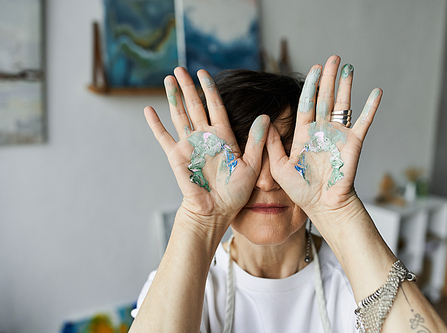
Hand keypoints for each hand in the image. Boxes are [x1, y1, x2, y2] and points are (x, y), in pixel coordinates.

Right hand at [144, 68, 269, 231]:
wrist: (215, 211)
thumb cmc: (236, 193)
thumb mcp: (252, 166)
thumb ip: (256, 142)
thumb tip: (265, 117)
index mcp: (223, 137)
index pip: (216, 106)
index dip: (210, 89)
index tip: (204, 73)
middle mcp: (205, 137)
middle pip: (195, 105)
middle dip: (188, 87)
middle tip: (180, 68)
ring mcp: (189, 145)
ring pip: (179, 115)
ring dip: (173, 97)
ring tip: (168, 79)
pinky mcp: (176, 156)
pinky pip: (164, 136)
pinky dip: (156, 124)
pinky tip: (148, 110)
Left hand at [266, 55, 381, 217]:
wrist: (323, 206)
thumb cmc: (302, 190)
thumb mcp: (280, 168)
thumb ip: (272, 145)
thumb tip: (263, 122)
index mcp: (304, 134)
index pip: (307, 104)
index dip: (310, 87)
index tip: (314, 69)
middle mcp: (322, 131)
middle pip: (325, 99)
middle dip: (329, 78)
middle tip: (332, 58)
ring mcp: (339, 136)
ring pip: (343, 105)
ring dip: (346, 86)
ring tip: (348, 67)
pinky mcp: (354, 144)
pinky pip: (364, 122)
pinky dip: (370, 108)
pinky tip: (376, 92)